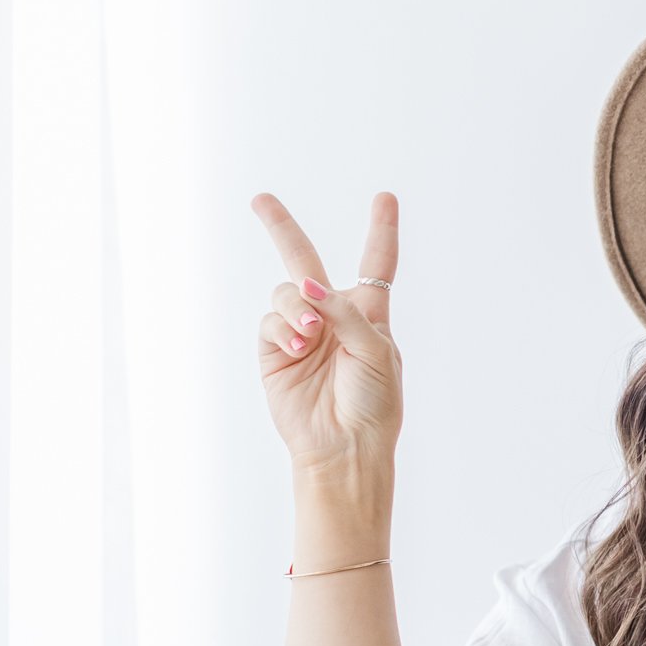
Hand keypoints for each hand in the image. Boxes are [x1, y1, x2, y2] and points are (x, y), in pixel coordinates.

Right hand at [252, 190, 402, 479]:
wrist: (344, 447)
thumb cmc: (373, 403)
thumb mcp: (375, 350)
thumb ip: (344, 312)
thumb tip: (306, 287)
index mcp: (368, 314)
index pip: (376, 264)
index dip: (381, 230)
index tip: (385, 197)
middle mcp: (330, 316)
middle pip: (303, 260)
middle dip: (280, 228)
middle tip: (260, 199)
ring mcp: (299, 332)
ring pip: (285, 291)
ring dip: (296, 305)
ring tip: (309, 333)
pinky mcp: (273, 352)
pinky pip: (269, 320)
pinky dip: (282, 327)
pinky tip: (297, 346)